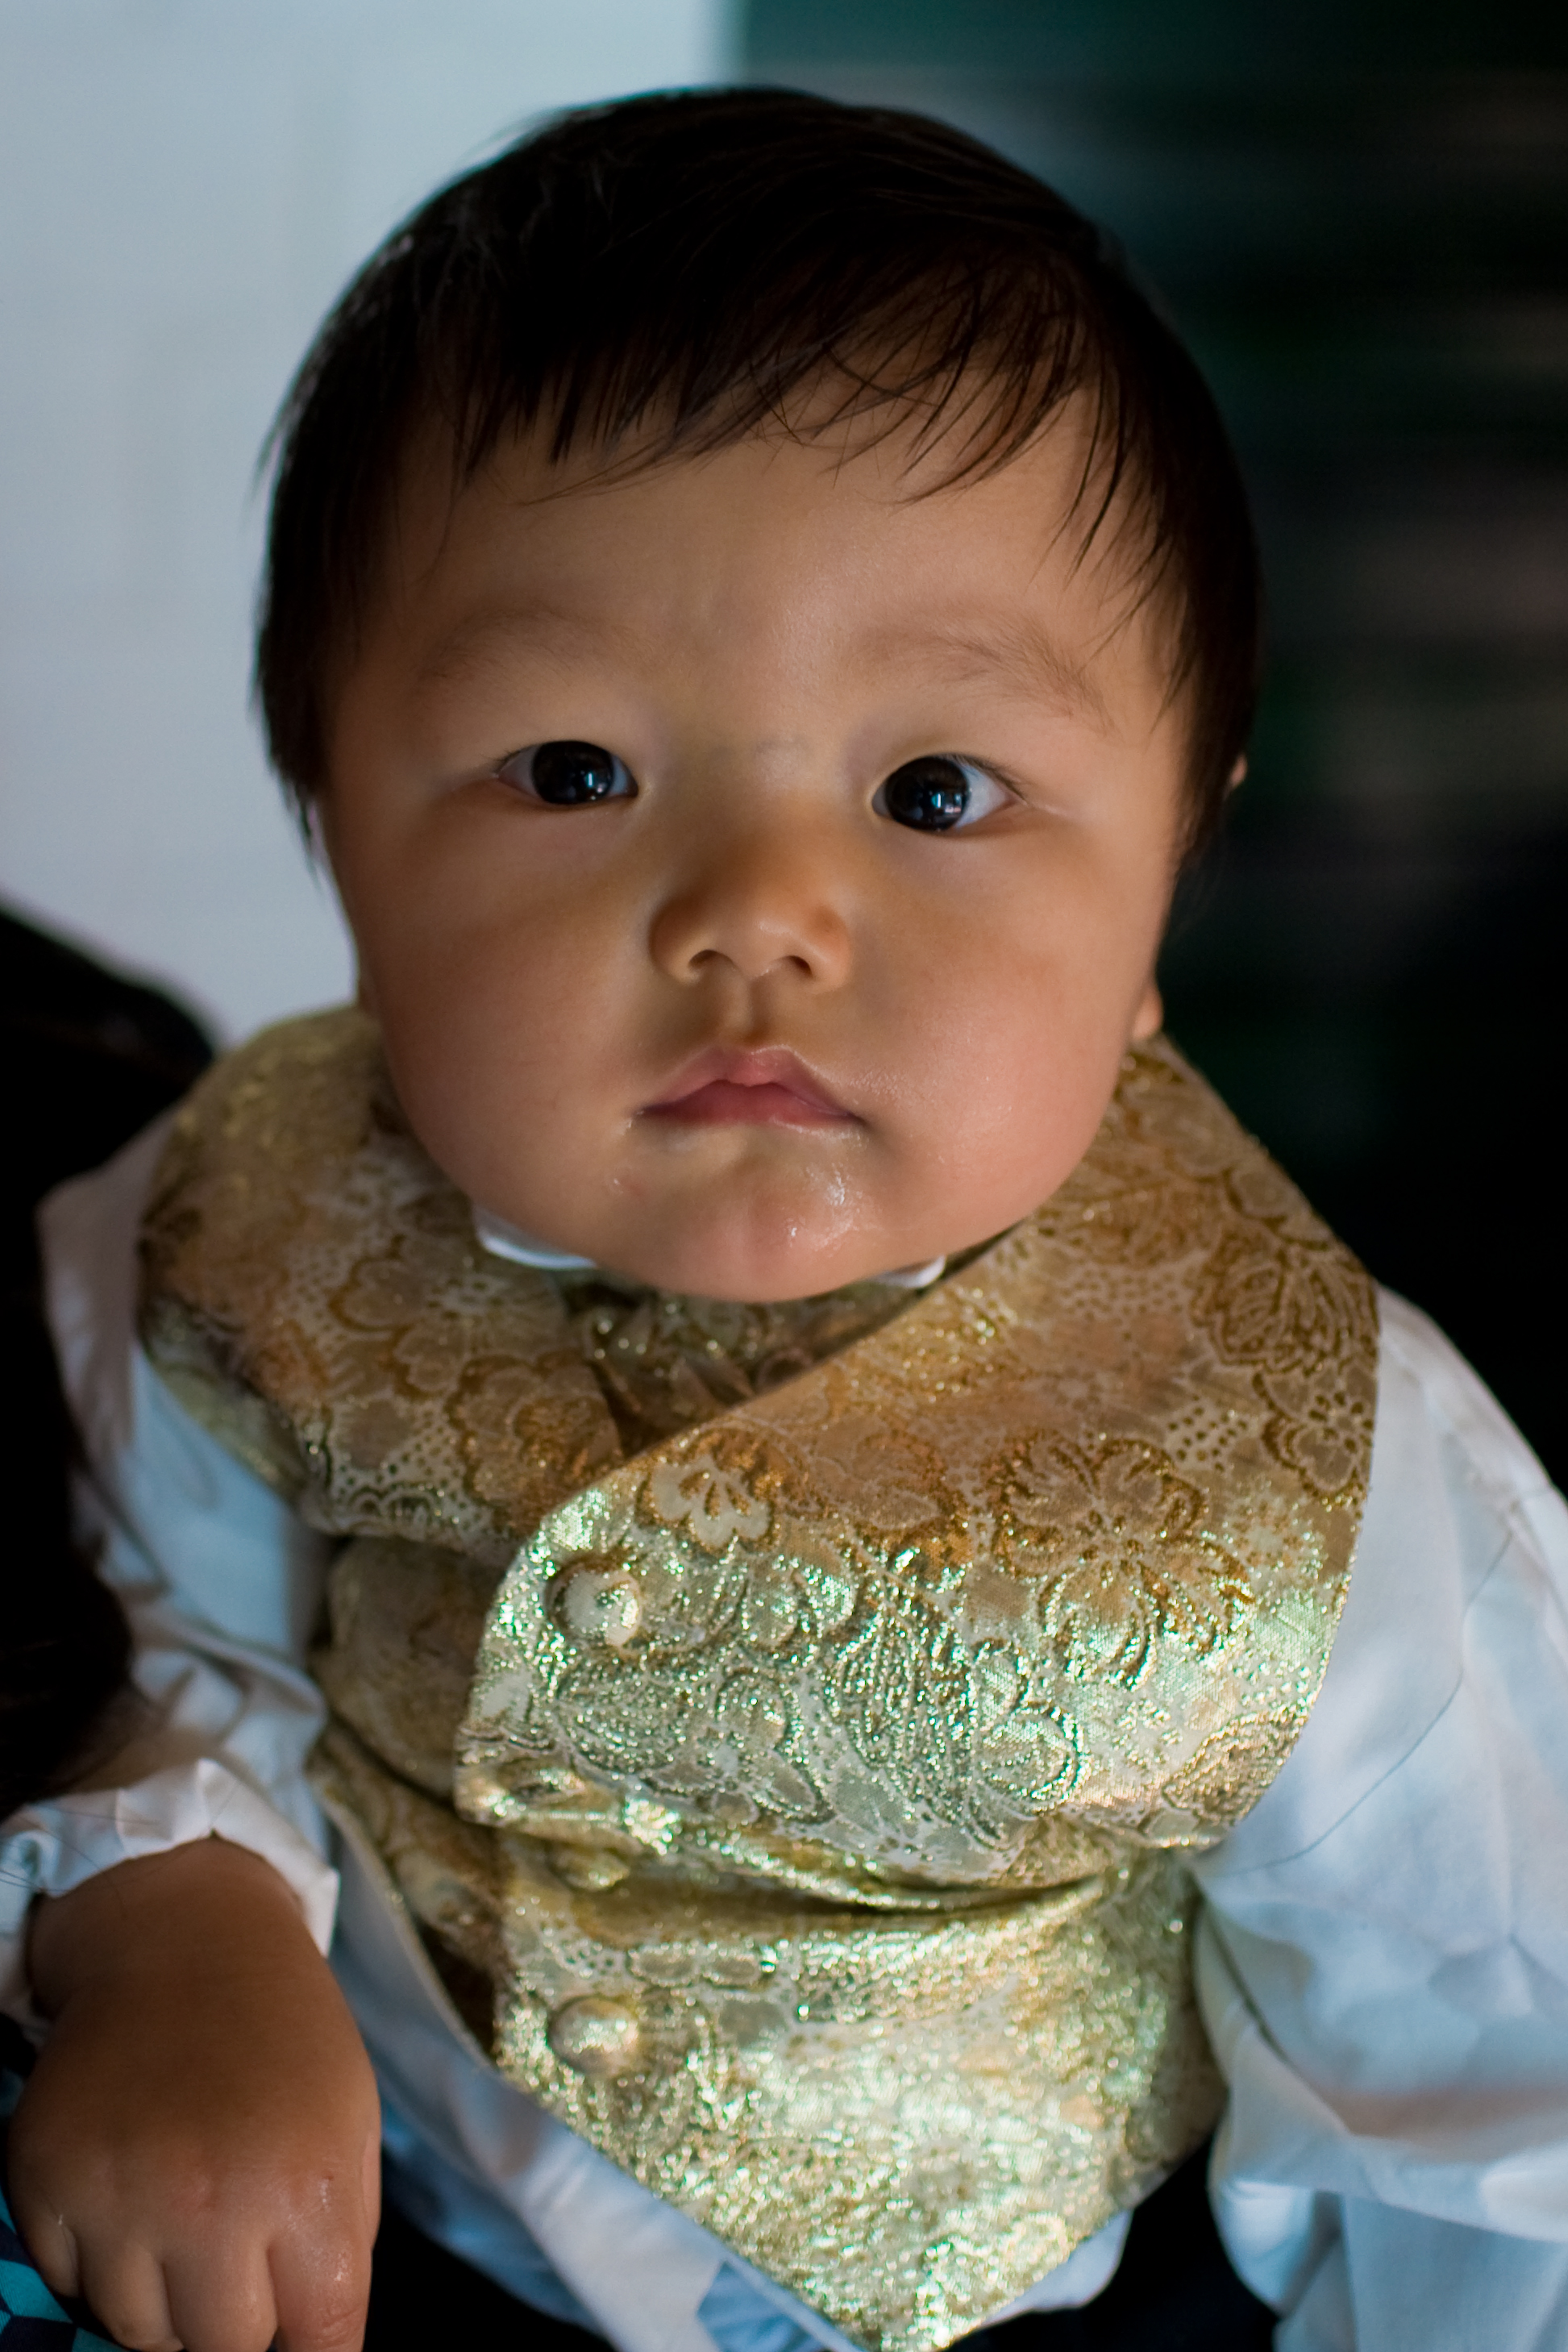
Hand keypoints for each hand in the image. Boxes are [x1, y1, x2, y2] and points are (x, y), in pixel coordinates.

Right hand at [10, 1836, 379, 2351]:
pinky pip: (69, 2285)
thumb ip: (340, 2245)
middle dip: (239, 2323)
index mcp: (305, 2186)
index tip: (304, 2344)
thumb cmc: (285, 2039)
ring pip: (137, 2332)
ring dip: (166, 2299)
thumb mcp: (351, 2127)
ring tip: (188, 2218)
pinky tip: (134, 2195)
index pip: (320, 2342)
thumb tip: (317, 2344)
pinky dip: (100, 2263)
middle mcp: (208, 2202)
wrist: (185, 1943)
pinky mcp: (47, 2181)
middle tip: (244, 2264)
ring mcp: (117, 2195)